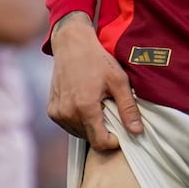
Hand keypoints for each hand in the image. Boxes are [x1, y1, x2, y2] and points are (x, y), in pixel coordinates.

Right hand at [46, 14, 143, 151]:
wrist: (71, 45)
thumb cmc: (96, 59)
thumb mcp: (118, 81)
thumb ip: (128, 108)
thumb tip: (137, 131)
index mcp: (85, 108)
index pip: (100, 142)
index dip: (113, 141)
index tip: (120, 131)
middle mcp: (68, 113)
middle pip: (90, 138)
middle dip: (103, 131)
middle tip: (109, 111)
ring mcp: (57, 113)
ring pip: (79, 133)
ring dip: (90, 127)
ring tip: (97, 106)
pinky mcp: (52, 110)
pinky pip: (68, 126)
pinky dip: (78, 121)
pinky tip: (85, 104)